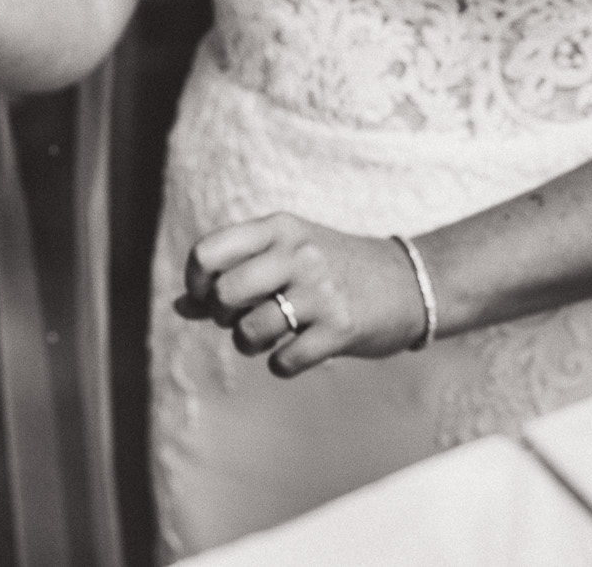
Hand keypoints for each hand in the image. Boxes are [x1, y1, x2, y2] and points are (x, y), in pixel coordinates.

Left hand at [178, 214, 427, 376]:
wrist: (410, 282)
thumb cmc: (333, 270)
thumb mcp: (286, 255)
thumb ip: (234, 274)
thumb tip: (181, 305)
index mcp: (279, 228)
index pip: (208, 252)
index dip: (196, 282)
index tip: (207, 297)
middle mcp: (297, 254)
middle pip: (224, 293)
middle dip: (223, 316)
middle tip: (242, 317)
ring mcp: (321, 291)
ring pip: (251, 330)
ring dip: (251, 344)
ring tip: (269, 337)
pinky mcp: (341, 328)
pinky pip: (285, 360)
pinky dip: (282, 364)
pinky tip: (297, 352)